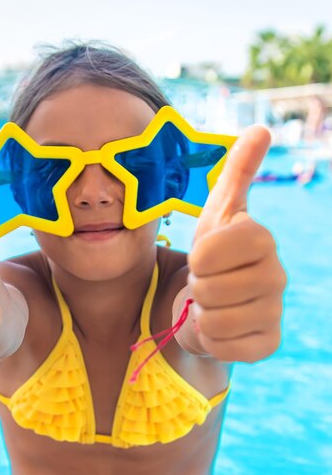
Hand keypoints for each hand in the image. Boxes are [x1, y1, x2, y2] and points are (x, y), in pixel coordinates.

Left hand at [186, 126, 286, 362]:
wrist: (211, 301)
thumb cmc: (212, 254)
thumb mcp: (218, 211)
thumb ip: (237, 171)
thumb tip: (262, 128)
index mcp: (261, 239)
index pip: (209, 251)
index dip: (197, 257)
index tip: (203, 256)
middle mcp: (277, 275)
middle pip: (209, 287)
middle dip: (197, 286)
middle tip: (207, 282)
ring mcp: (275, 311)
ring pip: (214, 319)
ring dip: (202, 312)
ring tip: (213, 302)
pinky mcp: (269, 343)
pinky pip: (224, 346)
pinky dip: (210, 338)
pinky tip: (222, 326)